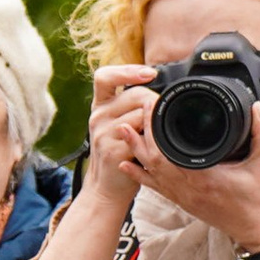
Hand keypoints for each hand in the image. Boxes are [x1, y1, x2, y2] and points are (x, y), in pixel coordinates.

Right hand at [84, 61, 161, 212]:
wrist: (107, 188)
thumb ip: (130, 105)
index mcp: (99, 106)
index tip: (150, 74)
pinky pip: (141, 136)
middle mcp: (97, 117)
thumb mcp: (118, 124)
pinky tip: (150, 147)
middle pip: (134, 94)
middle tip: (161, 116)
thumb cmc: (119, 153)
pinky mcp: (112, 150)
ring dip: (154, 123)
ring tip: (152, 136)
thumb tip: (158, 87)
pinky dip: (151, 140)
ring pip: (140, 114)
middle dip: (154, 102)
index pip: (104, 76)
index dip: (127, 71)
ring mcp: (103, 134)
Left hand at [131, 102, 259, 254]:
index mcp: (204, 178)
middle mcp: (188, 189)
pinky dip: (141, 175)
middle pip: (152, 160)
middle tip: (137, 112)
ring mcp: (184, 198)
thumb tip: (257, 107)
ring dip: (136, 152)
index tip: (153, 107)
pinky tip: (128, 166)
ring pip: (150, 174)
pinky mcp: (184, 204)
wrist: (258, 233)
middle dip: (142, 135)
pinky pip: (156, 188)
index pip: (168, 151)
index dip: (155, 129)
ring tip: (123, 132)